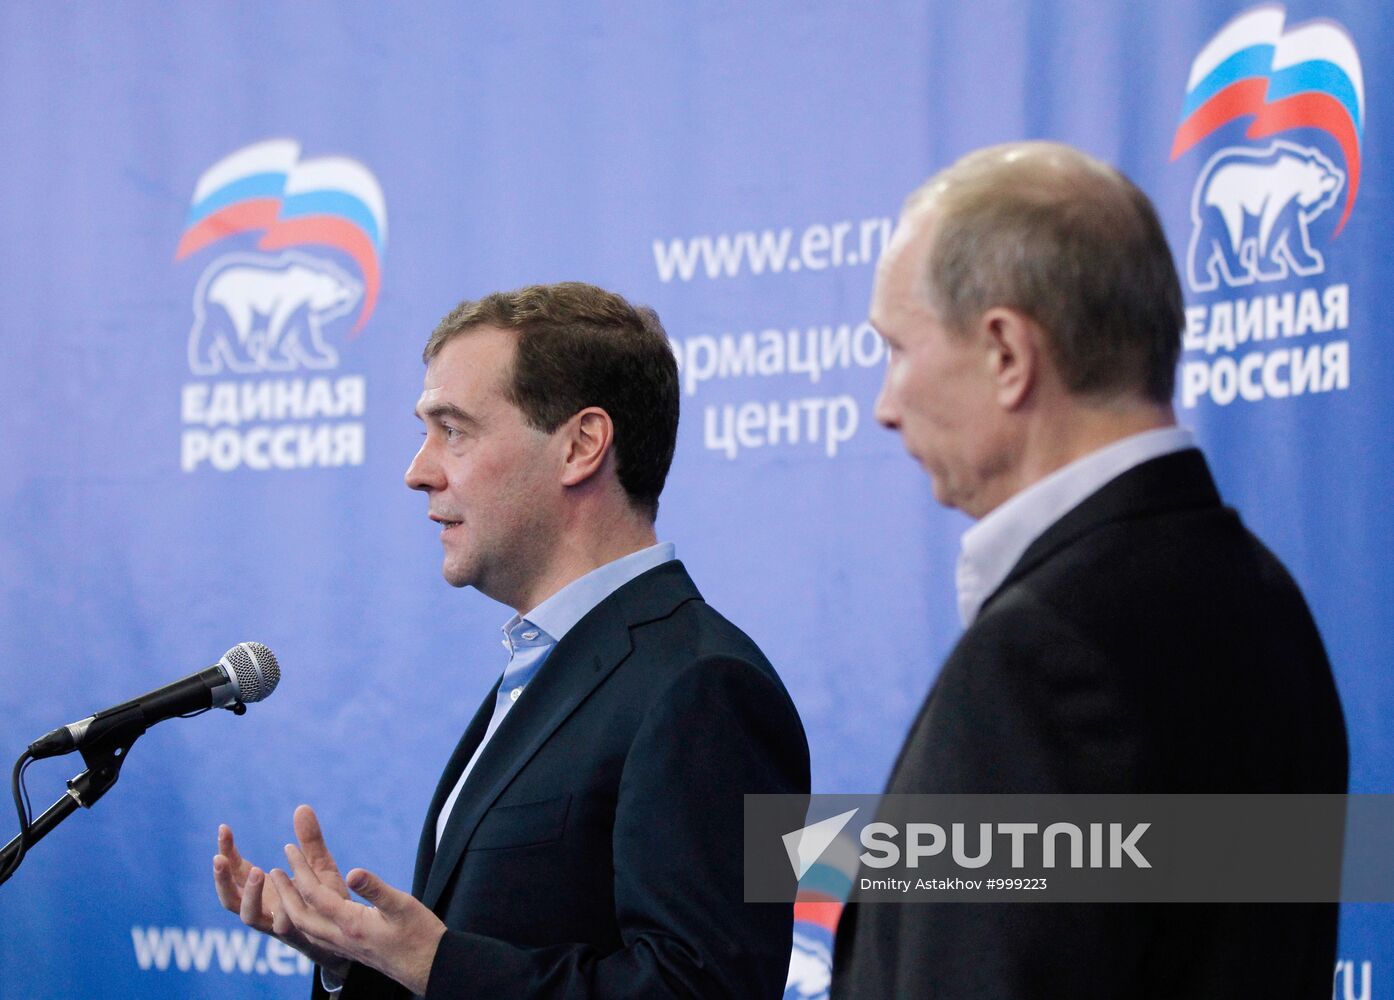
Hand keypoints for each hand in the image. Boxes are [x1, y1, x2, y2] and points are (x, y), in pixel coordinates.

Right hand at [212, 806, 351, 978]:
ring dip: (249, 896)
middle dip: (222, 879)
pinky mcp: (295, 935)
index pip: (234, 870)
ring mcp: (275, 924)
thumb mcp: (318, 864)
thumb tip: (302, 806)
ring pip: (249, 917)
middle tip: (220, 858)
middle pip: (229, 898)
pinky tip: (287, 900)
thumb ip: (310, 840)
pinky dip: (282, 914)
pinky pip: (283, 929)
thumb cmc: (325, 897)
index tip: (224, 828)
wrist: (346, 931)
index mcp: (263, 890)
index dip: (226, 851)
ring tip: (259, 871)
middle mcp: (264, 908)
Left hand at [267, 805, 446, 995]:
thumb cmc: (420, 934)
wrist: (430, 967)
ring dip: (290, 906)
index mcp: (351, 924)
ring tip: (284, 887)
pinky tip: (308, 912)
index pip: (314, 895)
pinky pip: (315, 935)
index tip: (289, 849)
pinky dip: (303, 919)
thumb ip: (375, 889)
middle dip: (284, 891)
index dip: (299, 870)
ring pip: (305, 928)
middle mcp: (341, 938)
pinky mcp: (350, 950)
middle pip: (300, 915)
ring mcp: (344, 947)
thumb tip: (352, 872)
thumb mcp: (402, 905)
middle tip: (274, 869)